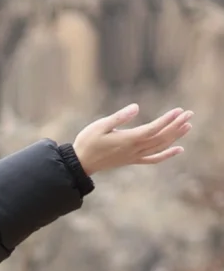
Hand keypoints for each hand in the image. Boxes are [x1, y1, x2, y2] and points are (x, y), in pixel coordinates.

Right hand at [73, 104, 192, 175]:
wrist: (81, 163)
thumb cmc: (88, 141)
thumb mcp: (100, 126)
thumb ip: (119, 117)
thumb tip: (136, 107)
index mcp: (128, 139)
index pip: (153, 129)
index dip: (167, 120)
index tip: (179, 111)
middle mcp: (134, 149)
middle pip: (160, 137)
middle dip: (176, 126)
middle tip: (190, 114)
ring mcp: (134, 156)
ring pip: (159, 147)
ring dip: (175, 137)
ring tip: (188, 126)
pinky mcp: (132, 160)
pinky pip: (153, 159)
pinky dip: (166, 155)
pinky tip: (178, 149)